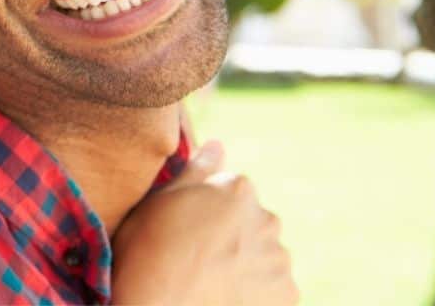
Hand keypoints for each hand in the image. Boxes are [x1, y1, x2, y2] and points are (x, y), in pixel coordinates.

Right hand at [110, 141, 297, 305]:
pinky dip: (256, 292)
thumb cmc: (148, 250)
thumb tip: (219, 144)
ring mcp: (279, 260)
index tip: (188, 230)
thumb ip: (196, 170)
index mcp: (237, 189)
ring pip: (264, 255)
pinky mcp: (286, 294)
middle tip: (199, 257)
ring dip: (246, 264)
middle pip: (252, 222)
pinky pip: (274, 288)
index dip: (207, 212)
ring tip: (212, 280)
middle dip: (233, 235)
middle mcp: (267, 219)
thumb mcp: (160, 201)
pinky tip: (226, 296)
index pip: (231, 192)